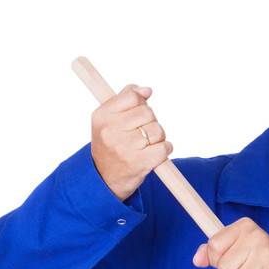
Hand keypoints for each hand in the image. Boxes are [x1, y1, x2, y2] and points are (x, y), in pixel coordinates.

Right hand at [91, 83, 171, 201]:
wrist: (104, 178)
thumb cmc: (110, 144)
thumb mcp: (108, 118)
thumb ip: (125, 98)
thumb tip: (147, 90)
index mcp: (102, 116)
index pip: (132, 96)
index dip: (141, 102)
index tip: (138, 112)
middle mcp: (111, 131)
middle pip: (147, 112)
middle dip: (150, 121)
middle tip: (143, 132)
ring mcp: (125, 148)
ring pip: (157, 130)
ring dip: (159, 136)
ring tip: (148, 144)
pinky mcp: (139, 164)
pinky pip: (163, 148)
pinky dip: (165, 149)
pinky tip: (157, 152)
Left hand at [192, 218, 268, 268]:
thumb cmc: (259, 260)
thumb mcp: (237, 248)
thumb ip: (214, 251)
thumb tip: (197, 260)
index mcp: (245, 227)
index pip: (214, 246)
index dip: (216, 260)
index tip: (229, 261)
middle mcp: (256, 237)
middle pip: (223, 268)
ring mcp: (266, 256)